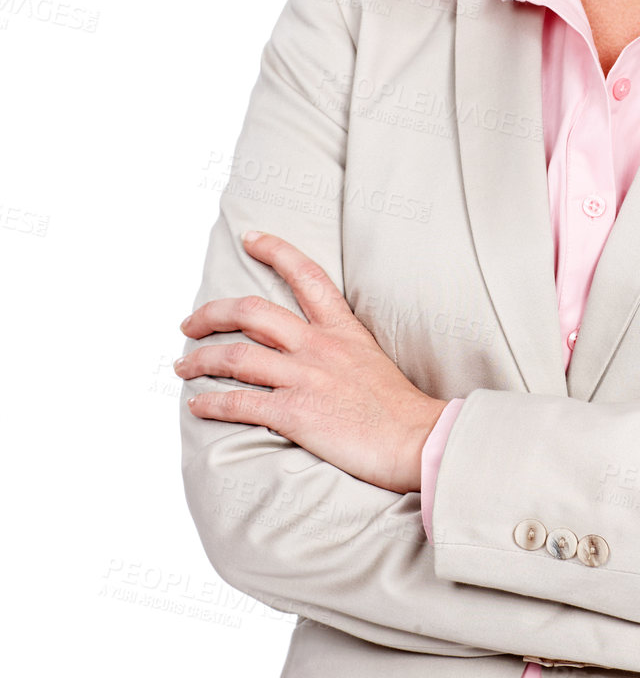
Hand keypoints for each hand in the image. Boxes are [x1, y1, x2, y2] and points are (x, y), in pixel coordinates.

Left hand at [174, 230, 446, 492]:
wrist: (418, 439)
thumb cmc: (400, 410)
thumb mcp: (373, 360)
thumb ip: (342, 348)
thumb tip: (317, 353)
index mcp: (342, 330)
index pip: (306, 275)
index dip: (275, 250)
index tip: (251, 239)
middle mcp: (319, 346)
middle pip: (252, 313)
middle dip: (211, 314)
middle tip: (190, 323)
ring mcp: (306, 378)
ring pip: (236, 357)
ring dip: (200, 360)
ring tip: (183, 367)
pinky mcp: (296, 413)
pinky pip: (240, 402)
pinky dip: (212, 402)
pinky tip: (197, 404)